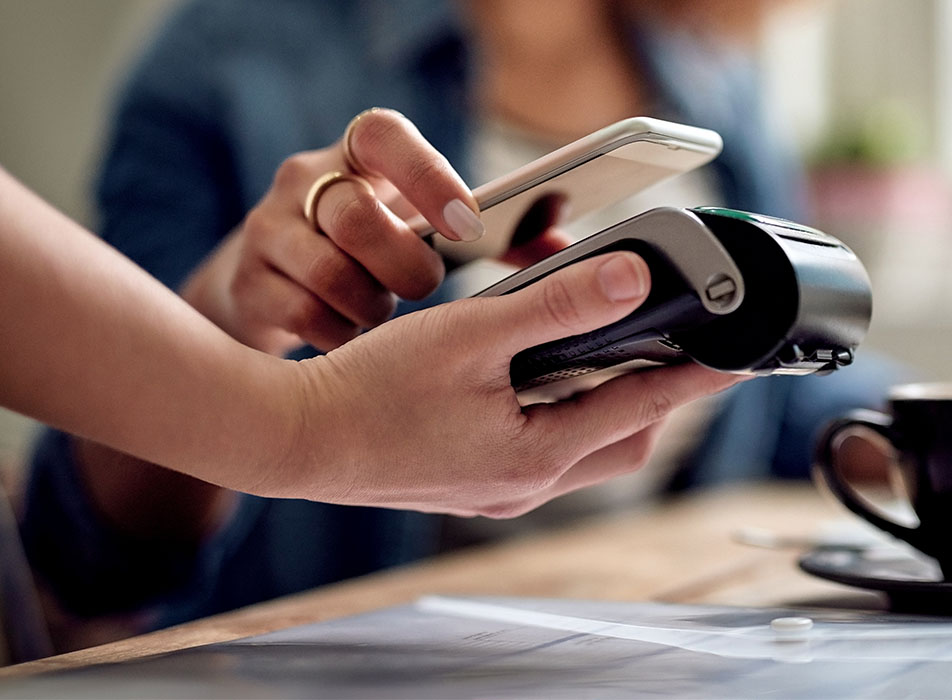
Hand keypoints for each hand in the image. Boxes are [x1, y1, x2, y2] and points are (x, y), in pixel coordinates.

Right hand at [180, 109, 483, 354]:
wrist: (275, 285)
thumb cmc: (376, 253)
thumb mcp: (429, 229)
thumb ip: (502, 237)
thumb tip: (562, 245)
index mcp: (358, 155)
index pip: (382, 135)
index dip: (426, 174)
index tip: (466, 223)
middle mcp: (305, 182)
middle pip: (354, 214)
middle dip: (403, 265)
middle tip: (424, 287)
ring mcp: (268, 230)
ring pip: (328, 271)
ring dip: (371, 306)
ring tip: (383, 317)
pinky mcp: (247, 282)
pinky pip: (302, 314)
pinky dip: (339, 335)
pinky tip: (350, 341)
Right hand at [266, 251, 744, 516]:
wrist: (295, 439)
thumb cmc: (369, 393)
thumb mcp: (470, 336)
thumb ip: (557, 307)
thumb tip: (634, 281)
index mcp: (536, 454)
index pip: (643, 407)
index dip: (695, 376)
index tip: (736, 355)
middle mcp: (523, 483)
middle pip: (621, 440)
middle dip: (653, 395)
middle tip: (665, 346)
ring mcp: (494, 489)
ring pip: (580, 449)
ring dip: (601, 404)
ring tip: (600, 353)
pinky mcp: (469, 482)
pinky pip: (540, 452)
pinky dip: (557, 415)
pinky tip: (531, 382)